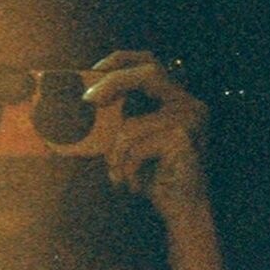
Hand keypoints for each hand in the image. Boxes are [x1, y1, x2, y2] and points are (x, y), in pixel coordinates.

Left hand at [82, 50, 209, 219]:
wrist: (181, 210)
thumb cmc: (152, 174)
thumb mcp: (131, 141)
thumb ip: (116, 119)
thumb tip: (79, 101)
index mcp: (176, 98)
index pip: (151, 62)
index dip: (122, 59)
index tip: (95, 69)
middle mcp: (188, 103)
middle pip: (148, 73)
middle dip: (113, 82)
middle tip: (87, 100)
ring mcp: (190, 119)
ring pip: (131, 125)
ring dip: (115, 156)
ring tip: (119, 175)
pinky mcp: (184, 139)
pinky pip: (136, 147)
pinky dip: (127, 168)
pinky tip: (135, 184)